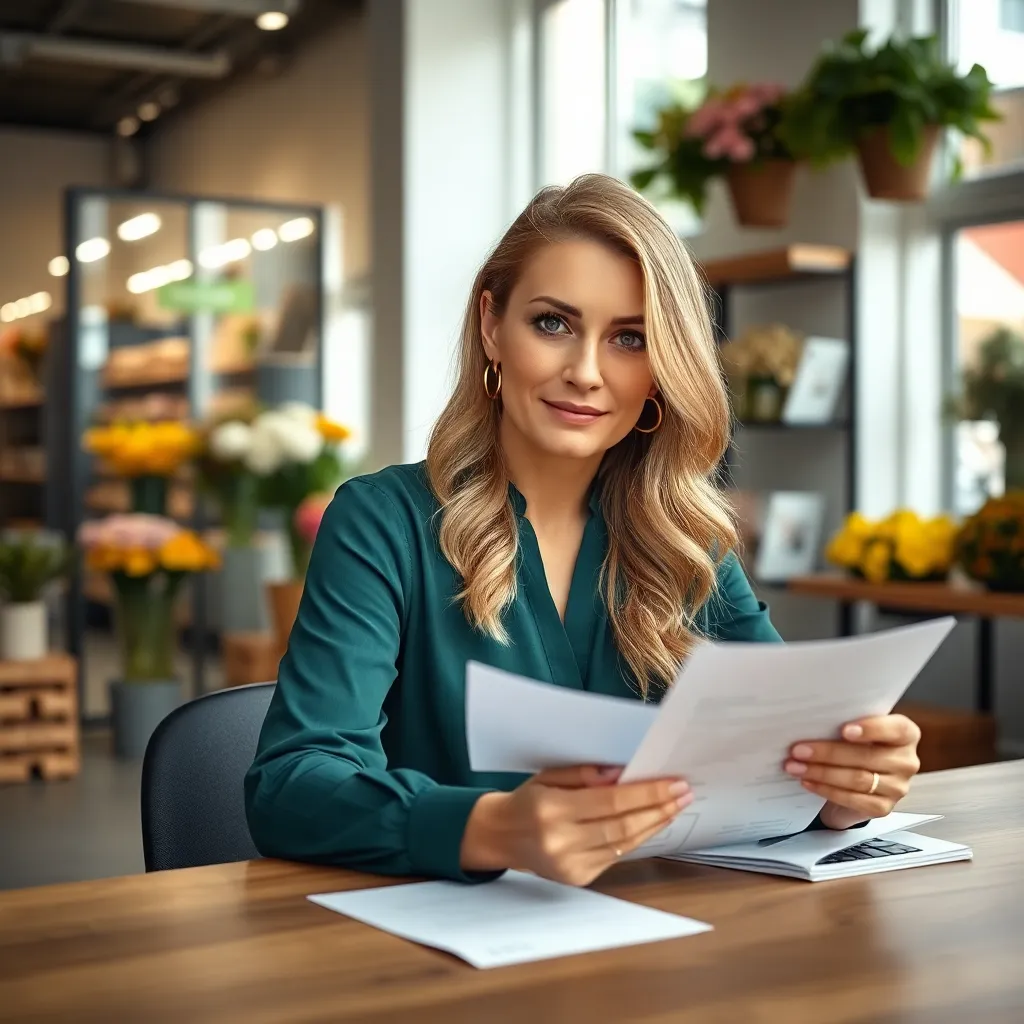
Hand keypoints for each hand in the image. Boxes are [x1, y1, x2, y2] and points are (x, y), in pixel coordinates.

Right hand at [460, 765, 691, 886]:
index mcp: (552, 810)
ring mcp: (570, 865)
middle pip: (623, 825)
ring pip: (624, 844)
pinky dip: (637, 838)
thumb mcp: (548, 775)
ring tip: (675, 807)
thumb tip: (621, 774)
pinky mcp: (578, 878)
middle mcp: (562, 841)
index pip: (611, 802)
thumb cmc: (527, 800)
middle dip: (659, 809)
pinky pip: (616, 856)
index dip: (647, 793)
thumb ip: (583, 774)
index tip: (673, 783)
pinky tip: (652, 823)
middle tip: (683, 793)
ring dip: (654, 824)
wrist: (501, 836)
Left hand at [784, 714, 921, 830]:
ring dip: (821, 773)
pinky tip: (808, 782)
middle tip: (798, 750)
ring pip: (857, 779)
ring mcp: (897, 787)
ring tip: (795, 766)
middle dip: (827, 753)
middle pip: (866, 756)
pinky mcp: (883, 807)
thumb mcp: (855, 729)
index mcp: (905, 734)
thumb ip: (844, 723)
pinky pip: (853, 799)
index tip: (844, 730)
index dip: (871, 729)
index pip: (895, 729)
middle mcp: (906, 761)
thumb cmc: (854, 745)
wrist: (856, 778)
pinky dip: (826, 790)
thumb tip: (811, 721)